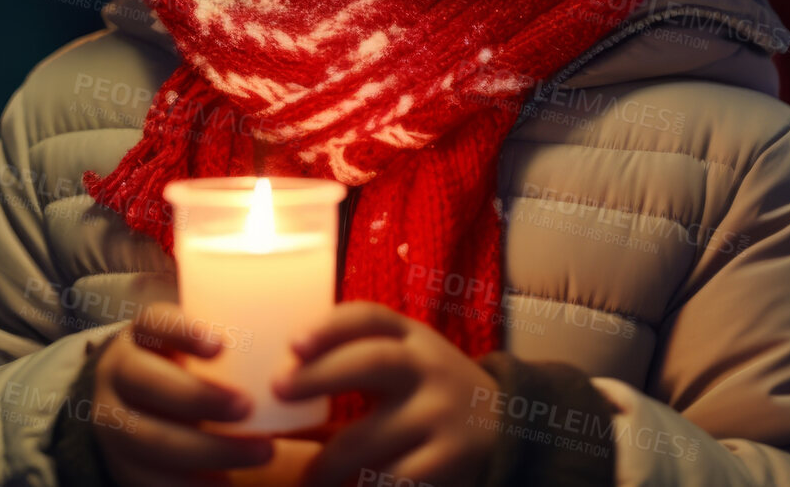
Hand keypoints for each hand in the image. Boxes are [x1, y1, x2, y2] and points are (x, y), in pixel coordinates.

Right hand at [91, 300, 276, 485]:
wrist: (135, 409)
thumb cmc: (188, 369)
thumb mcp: (197, 346)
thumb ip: (236, 342)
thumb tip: (308, 345)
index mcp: (142, 335)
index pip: (154, 322)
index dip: (184, 331)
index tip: (221, 345)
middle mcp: (118, 374)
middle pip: (147, 381)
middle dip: (198, 397)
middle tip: (249, 407)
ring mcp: (113, 422)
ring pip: (151, 437)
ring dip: (210, 449)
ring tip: (264, 452)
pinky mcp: (121, 465)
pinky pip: (149, 480)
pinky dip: (191, 485)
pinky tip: (228, 484)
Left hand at [272, 301, 502, 486]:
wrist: (510, 426)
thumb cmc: (431, 390)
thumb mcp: (409, 358)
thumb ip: (360, 355)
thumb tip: (283, 372)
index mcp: (411, 338)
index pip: (370, 317)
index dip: (330, 325)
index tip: (293, 343)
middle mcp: (427, 367)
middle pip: (372, 361)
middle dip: (321, 374)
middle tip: (279, 389)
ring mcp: (440, 413)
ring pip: (372, 435)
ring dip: (328, 461)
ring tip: (308, 479)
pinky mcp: (450, 458)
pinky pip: (397, 477)